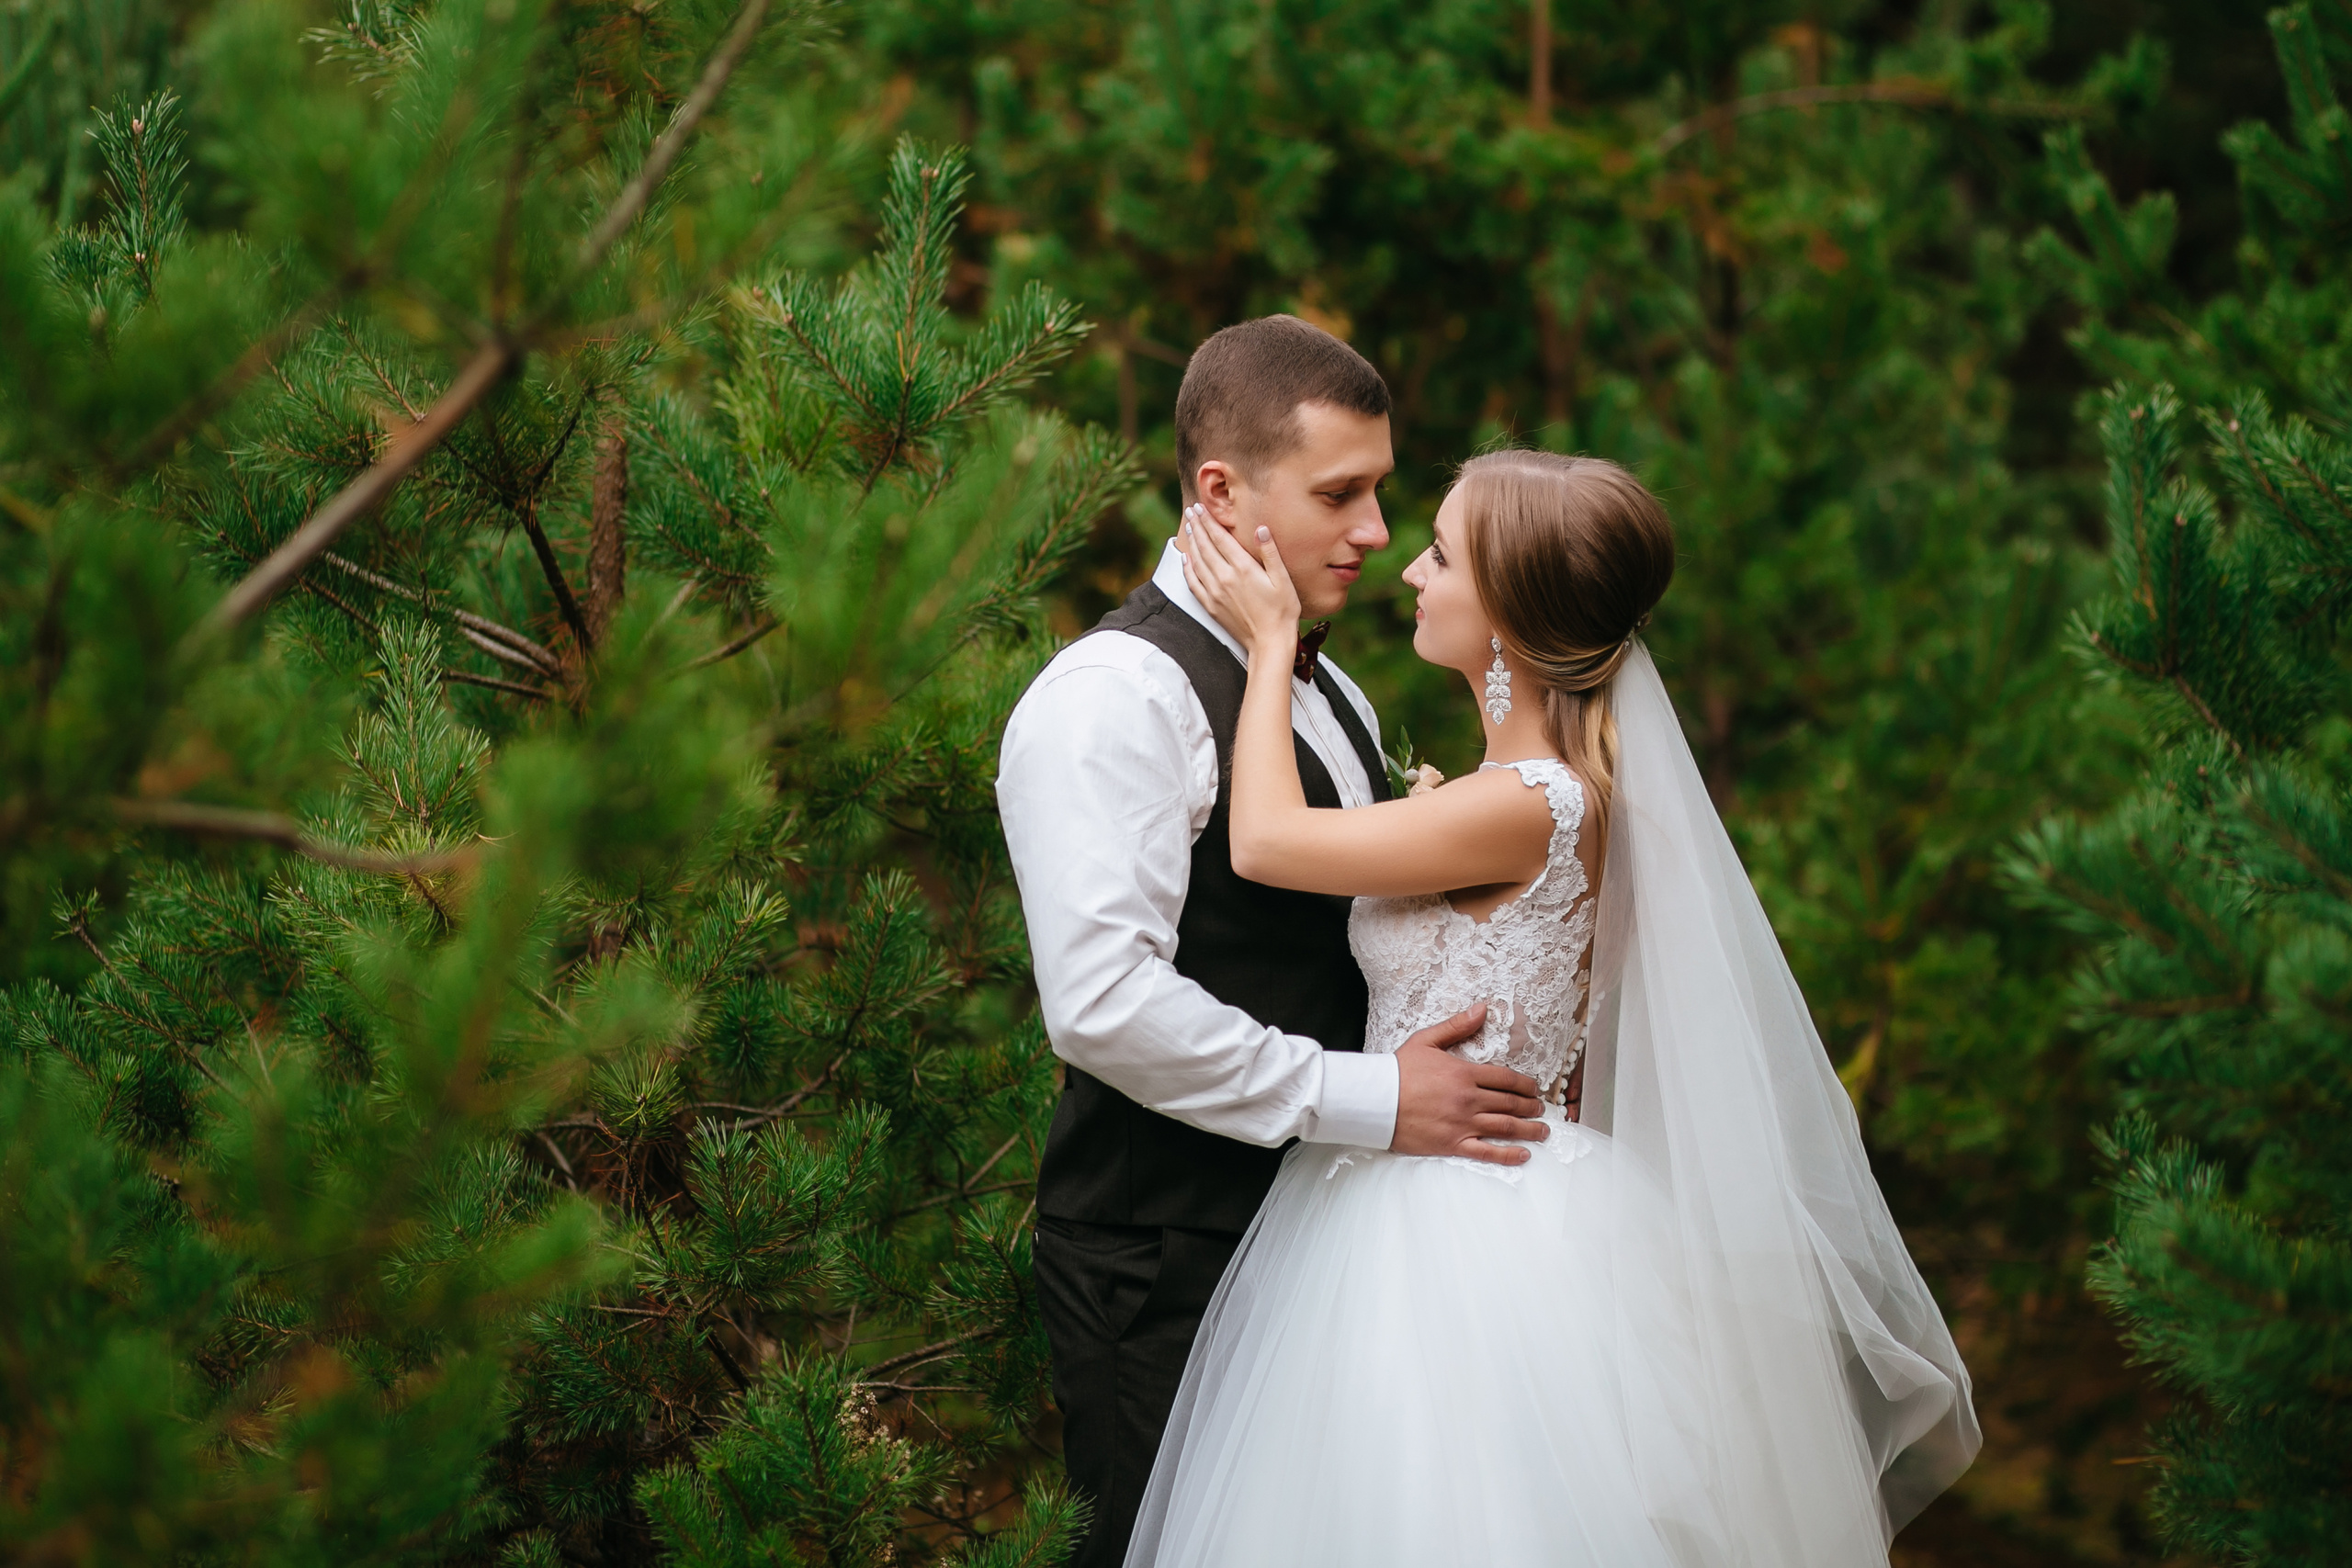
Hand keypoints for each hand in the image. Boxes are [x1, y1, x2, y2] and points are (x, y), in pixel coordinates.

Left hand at [1179, 503, 1302, 658]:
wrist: (1269, 643)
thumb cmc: (1282, 611)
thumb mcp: (1283, 580)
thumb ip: (1270, 553)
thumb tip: (1261, 529)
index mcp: (1243, 568)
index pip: (1220, 538)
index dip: (1209, 521)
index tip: (1200, 508)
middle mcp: (1225, 578)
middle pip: (1205, 546)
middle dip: (1197, 526)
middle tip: (1191, 511)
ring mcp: (1215, 593)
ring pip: (1197, 562)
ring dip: (1192, 543)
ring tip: (1189, 528)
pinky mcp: (1211, 606)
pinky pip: (1193, 583)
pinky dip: (1187, 569)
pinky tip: (1186, 560)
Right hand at [1389, 1004, 1548, 1164]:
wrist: (1374, 1101)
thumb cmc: (1397, 1070)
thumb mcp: (1426, 1040)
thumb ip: (1457, 1026)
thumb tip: (1482, 1009)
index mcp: (1464, 1074)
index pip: (1506, 1079)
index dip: (1525, 1084)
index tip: (1534, 1088)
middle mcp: (1468, 1100)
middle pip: (1510, 1103)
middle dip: (1530, 1106)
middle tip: (1541, 1109)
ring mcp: (1462, 1124)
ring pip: (1505, 1127)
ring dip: (1528, 1129)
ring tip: (1542, 1131)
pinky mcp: (1452, 1144)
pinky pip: (1487, 1152)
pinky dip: (1508, 1155)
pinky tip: (1523, 1155)